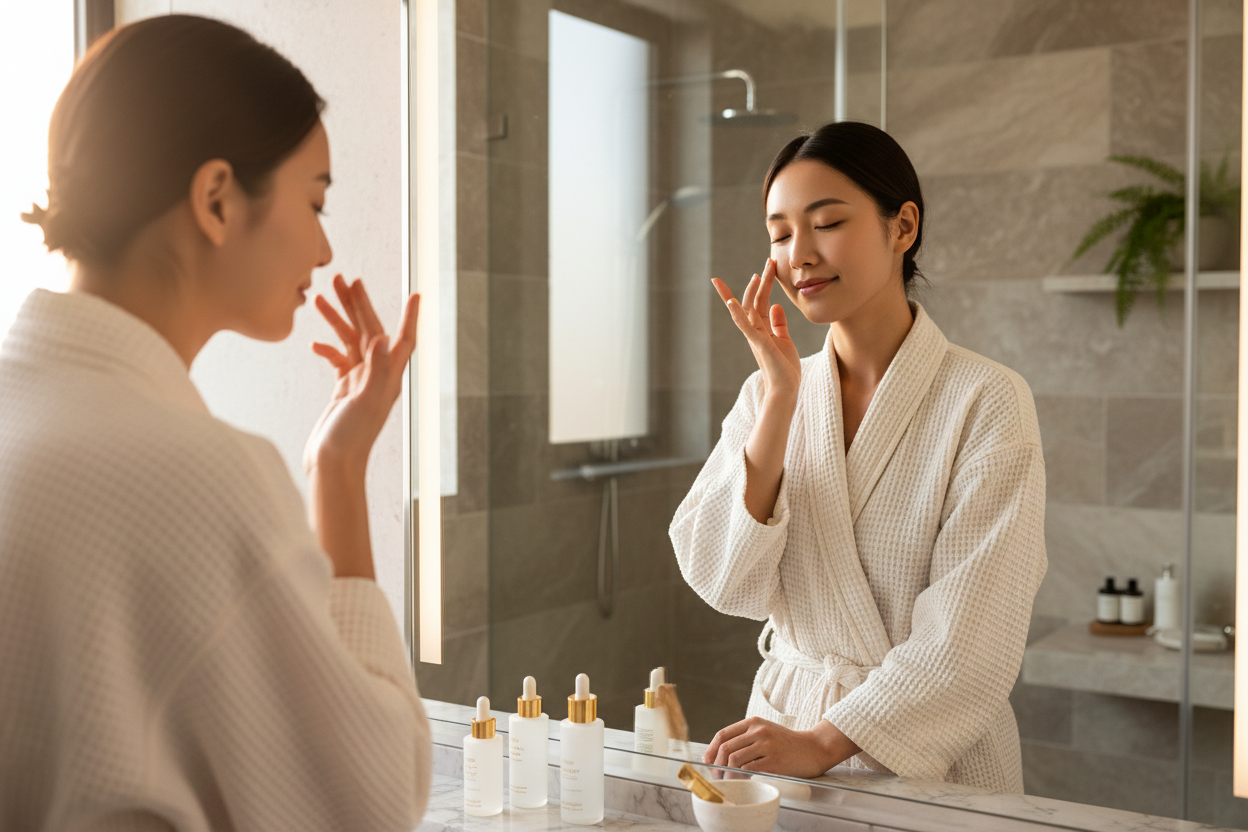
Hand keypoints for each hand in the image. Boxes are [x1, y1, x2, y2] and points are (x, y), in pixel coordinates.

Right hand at [304, 274, 418, 475]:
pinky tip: (314, 344)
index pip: (402, 340)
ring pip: (351, 342)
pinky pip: (338, 361)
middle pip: (371, 331)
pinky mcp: (344, 390)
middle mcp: (378, 377)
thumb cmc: (350, 439)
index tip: (415, 294)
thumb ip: (373, 371)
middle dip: (359, 304)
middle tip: (345, 278)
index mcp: (389, 378)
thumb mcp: (363, 402)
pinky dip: (328, 349)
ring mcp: (360, 382)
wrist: (331, 465)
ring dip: (337, 319)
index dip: (410, 317)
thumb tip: (379, 339)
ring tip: (320, 297)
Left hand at [702, 717, 859, 778]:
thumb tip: (721, 755)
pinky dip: (740, 777)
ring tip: (729, 780)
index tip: (707, 762)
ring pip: (734, 759)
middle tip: (717, 776)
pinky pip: (748, 769)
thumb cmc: (788, 744)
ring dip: (727, 773)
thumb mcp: (766, 732)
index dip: (711, 750)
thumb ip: (747, 738)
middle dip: (716, 765)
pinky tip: (743, 781)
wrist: (814, 748)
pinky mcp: (774, 760)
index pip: (723, 734)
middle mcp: (758, 730)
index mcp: (753, 722)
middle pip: (726, 748)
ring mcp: (766, 744)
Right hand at [712, 258, 801, 409]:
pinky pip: (745, 326)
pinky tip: (732, 302)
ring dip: (752, 291)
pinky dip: (737, 313)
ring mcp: (755, 337)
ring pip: (749, 309)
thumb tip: (776, 305)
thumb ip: (778, 324)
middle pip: (755, 300)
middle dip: (761, 281)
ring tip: (758, 274)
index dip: (763, 284)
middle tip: (769, 261)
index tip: (764, 267)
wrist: (786, 390)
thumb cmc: (785, 369)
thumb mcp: (784, 341)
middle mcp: (756, 330)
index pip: (760, 302)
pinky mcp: (758, 344)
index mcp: (763, 329)